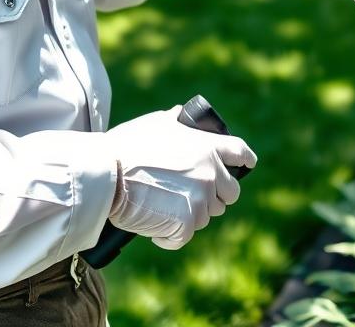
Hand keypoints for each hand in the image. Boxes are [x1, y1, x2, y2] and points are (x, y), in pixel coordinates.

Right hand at [104, 105, 255, 249]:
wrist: (107, 174)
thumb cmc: (127, 146)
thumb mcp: (156, 123)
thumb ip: (176, 122)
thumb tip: (182, 118)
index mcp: (208, 146)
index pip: (240, 152)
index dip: (245, 160)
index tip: (247, 164)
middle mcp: (211, 173)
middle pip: (231, 192)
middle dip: (216, 194)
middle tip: (190, 193)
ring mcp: (201, 201)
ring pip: (206, 215)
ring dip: (190, 213)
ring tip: (161, 204)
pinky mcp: (187, 225)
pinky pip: (185, 236)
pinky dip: (170, 235)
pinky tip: (152, 224)